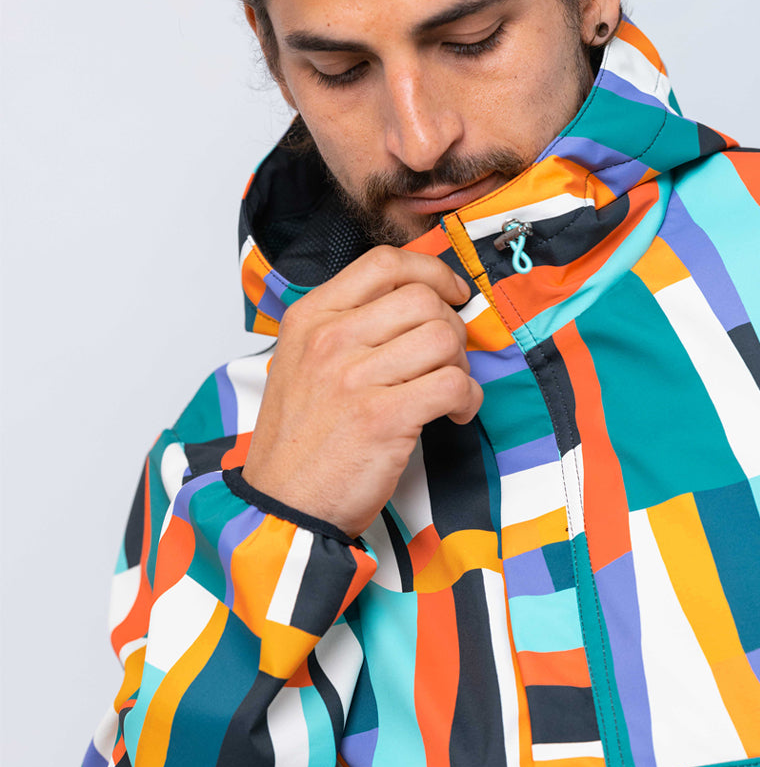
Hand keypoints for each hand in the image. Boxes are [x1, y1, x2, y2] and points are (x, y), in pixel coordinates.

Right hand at [241, 246, 481, 536]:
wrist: (284, 503)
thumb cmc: (301, 439)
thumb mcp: (302, 363)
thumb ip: (348, 327)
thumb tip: (416, 306)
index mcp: (311, 317)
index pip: (384, 263)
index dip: (432, 272)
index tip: (451, 293)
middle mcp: (330, 339)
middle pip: (423, 300)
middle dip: (452, 328)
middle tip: (448, 360)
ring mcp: (354, 377)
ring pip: (444, 338)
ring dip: (462, 364)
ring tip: (449, 391)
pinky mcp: (383, 417)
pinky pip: (454, 383)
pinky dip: (468, 398)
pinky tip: (455, 413)